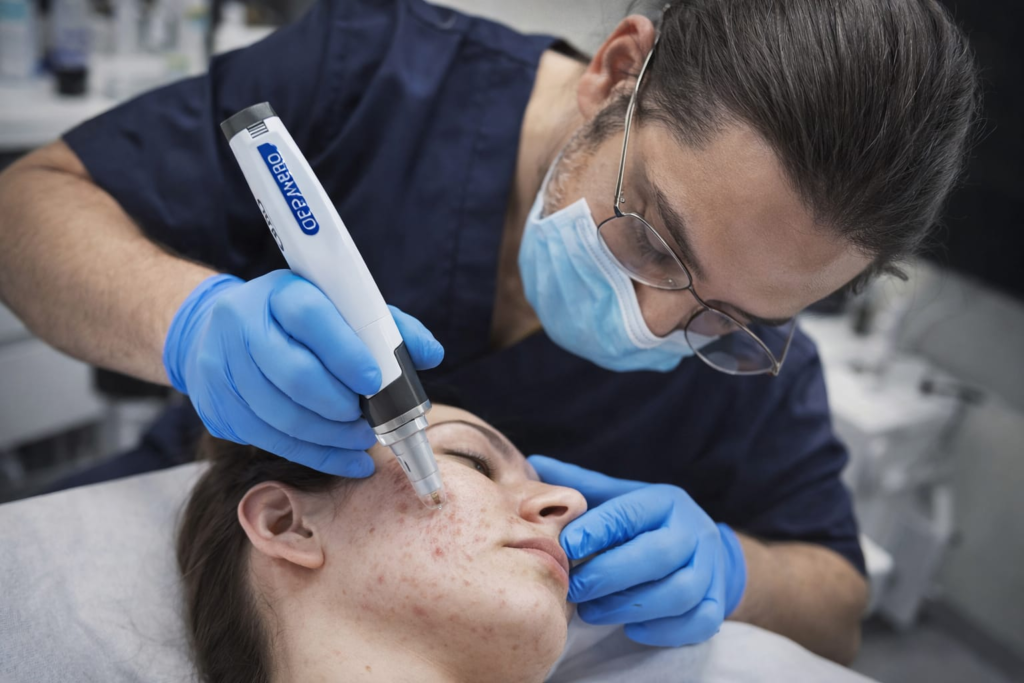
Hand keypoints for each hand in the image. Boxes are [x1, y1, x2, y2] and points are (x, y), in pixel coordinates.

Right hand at [164, 271, 443, 475]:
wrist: (219, 329)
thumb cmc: (298, 320)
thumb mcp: (338, 308)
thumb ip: (387, 328)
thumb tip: (431, 355)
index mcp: (279, 292)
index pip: (310, 317)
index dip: (345, 352)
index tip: (374, 381)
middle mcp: (242, 324)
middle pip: (293, 374)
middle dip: (339, 406)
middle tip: (370, 423)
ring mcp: (221, 366)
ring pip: (280, 414)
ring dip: (329, 437)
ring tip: (361, 441)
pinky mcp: (216, 405)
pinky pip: (269, 439)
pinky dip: (314, 455)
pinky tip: (344, 459)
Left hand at [529, 456, 746, 646]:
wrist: (705, 549)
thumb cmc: (648, 524)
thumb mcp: (620, 498)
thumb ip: (582, 487)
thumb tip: (533, 463)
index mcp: (665, 501)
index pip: (632, 513)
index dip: (599, 529)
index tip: (567, 544)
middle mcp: (693, 531)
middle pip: (658, 555)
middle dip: (610, 575)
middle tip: (574, 588)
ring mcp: (710, 568)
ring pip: (678, 593)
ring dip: (629, 606)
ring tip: (592, 612)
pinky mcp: (717, 602)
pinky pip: (697, 623)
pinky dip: (663, 630)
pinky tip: (631, 629)